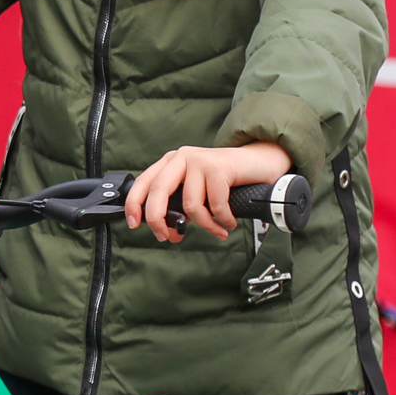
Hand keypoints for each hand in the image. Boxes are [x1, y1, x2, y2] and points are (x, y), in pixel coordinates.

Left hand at [125, 140, 290, 243]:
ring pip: (191, 205)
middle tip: (170, 237)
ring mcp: (199, 160)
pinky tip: (229, 222)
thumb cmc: (227, 180)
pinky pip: (215, 205)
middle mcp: (181, 157)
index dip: (135, 204)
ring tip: (218, 231)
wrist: (260, 162)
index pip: (144, 182)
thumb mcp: (197, 190)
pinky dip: (223, 220)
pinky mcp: (218, 166)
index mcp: (171, 162)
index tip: (135, 224)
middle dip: (159, 220)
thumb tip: (168, 229)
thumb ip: (179, 205)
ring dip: (205, 226)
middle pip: (159, 192)